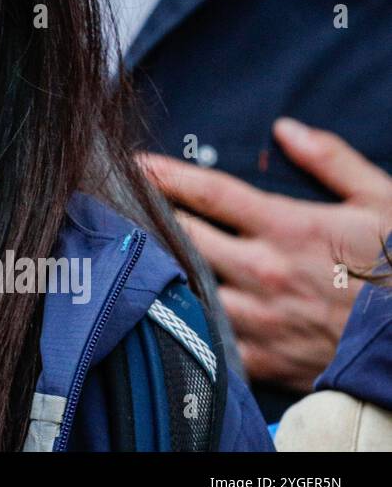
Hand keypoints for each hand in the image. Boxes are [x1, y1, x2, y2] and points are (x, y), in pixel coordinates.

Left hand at [141, 118, 391, 392]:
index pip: (210, 194)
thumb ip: (331, 161)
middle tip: (119, 203)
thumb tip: (285, 128)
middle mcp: (263, 271)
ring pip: (186, 285)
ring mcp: (258, 317)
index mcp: (288, 228)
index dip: (166, 175)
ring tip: (129, 251)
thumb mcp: (381, 202)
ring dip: (160, 266)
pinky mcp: (262, 358)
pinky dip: (183, 320)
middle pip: (184, 237)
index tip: (133, 164)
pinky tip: (161, 306)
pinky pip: (206, 337)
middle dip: (150, 217)